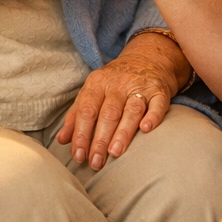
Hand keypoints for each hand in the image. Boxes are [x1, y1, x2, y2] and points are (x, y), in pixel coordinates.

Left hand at [56, 32, 186, 168]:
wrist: (147, 59)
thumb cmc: (115, 83)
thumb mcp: (92, 92)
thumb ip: (76, 115)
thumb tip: (62, 140)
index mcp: (97, 83)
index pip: (87, 110)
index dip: (81, 134)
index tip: (78, 156)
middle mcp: (118, 83)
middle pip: (108, 113)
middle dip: (100, 140)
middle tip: (96, 162)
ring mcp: (140, 86)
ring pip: (131, 110)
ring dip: (123, 132)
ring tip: (115, 153)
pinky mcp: (159, 90)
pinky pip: (157, 103)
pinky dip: (153, 116)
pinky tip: (146, 129)